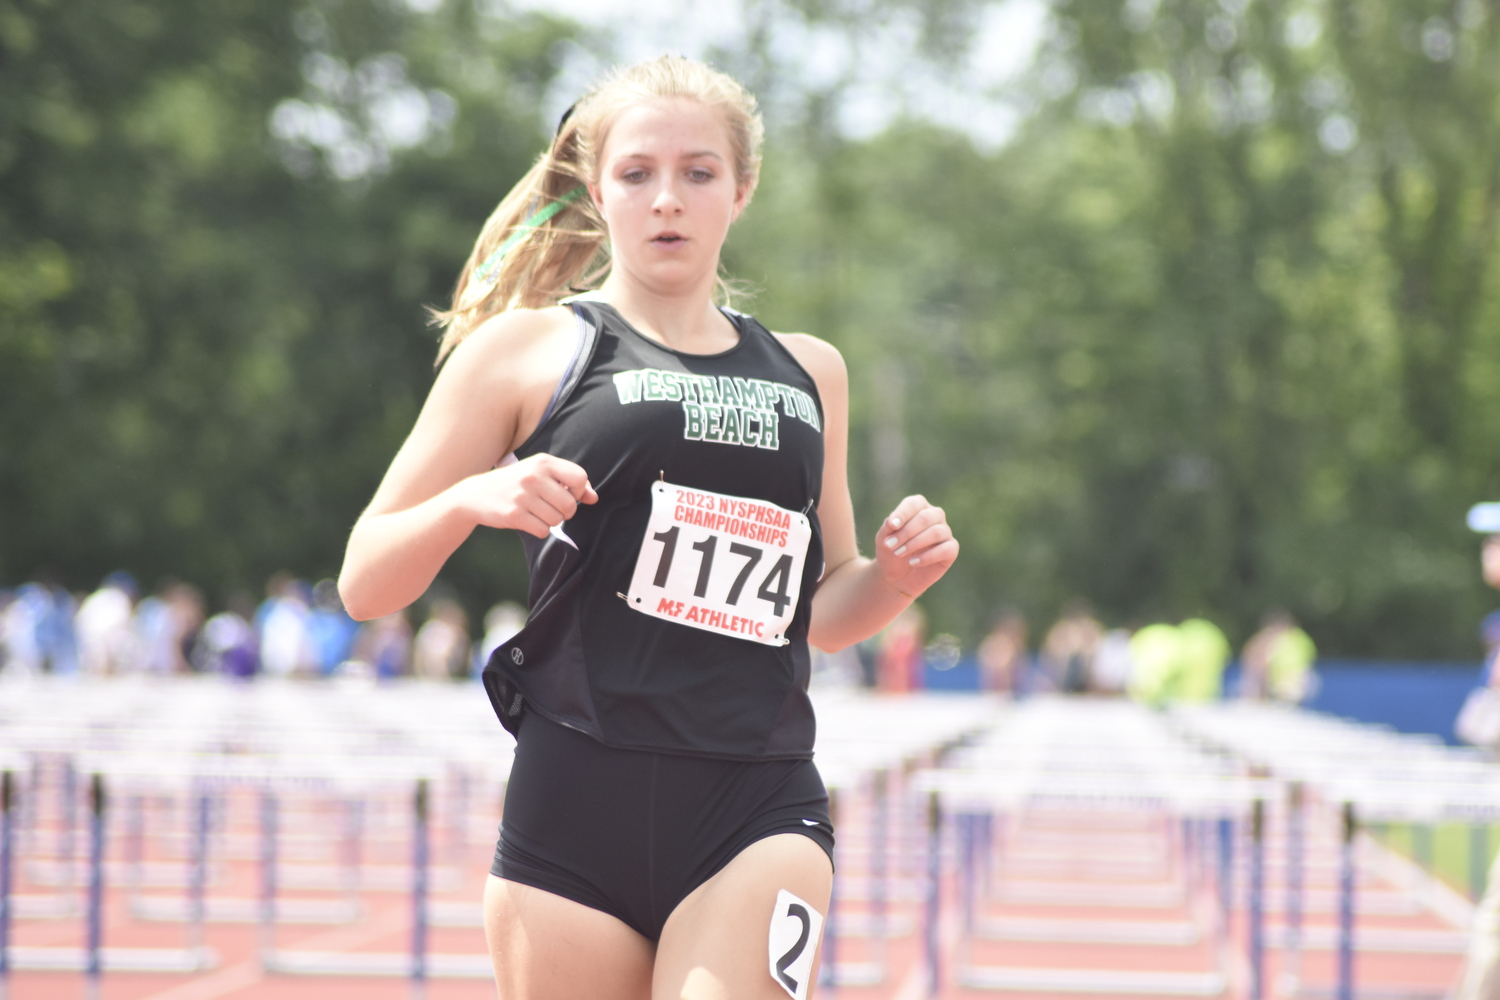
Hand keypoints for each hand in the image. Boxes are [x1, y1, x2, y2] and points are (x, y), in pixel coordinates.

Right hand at [460, 454, 597, 538]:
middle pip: (570, 504)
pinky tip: (528, 521)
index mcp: (543, 462)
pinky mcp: (514, 514)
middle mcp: (533, 476)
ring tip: (536, 512)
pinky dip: (540, 530)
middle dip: (566, 512)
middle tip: (553, 509)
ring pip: (557, 520)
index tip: (569, 495)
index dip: (579, 491)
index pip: (579, 477)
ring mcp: (523, 496)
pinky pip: (543, 530)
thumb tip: (593, 498)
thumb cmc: (515, 483)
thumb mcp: (539, 473)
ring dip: (551, 521)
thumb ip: (568, 482)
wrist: (475, 494)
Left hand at [874, 495, 957, 599]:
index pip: (914, 504)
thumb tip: (892, 521)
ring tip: (899, 553)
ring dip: (915, 543)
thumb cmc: (891, 552)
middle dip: (906, 532)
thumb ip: (887, 528)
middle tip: (891, 545)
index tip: (891, 526)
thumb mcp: (883, 539)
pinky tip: (912, 562)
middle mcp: (935, 516)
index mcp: (919, 507)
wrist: (897, 577)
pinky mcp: (951, 550)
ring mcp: (945, 532)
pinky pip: (945, 549)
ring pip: (936, 532)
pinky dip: (927, 556)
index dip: (902, 514)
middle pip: (925, 517)